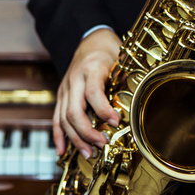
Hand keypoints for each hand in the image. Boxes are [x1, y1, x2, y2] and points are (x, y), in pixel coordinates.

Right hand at [53, 28, 120, 158]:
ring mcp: (65, 89)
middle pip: (74, 111)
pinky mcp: (61, 96)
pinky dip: (58, 136)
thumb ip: (126, 79)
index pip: (93, 93)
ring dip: (75, 139)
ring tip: (89, 153)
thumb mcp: (121, 60)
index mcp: (91, 69)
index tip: (115, 122)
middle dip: (87, 132)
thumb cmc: (108, 52)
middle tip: (101, 144)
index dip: (103, 110)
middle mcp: (74, 79)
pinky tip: (62, 150)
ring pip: (64, 118)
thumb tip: (138, 102)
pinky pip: (56, 118)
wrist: (90, 40)